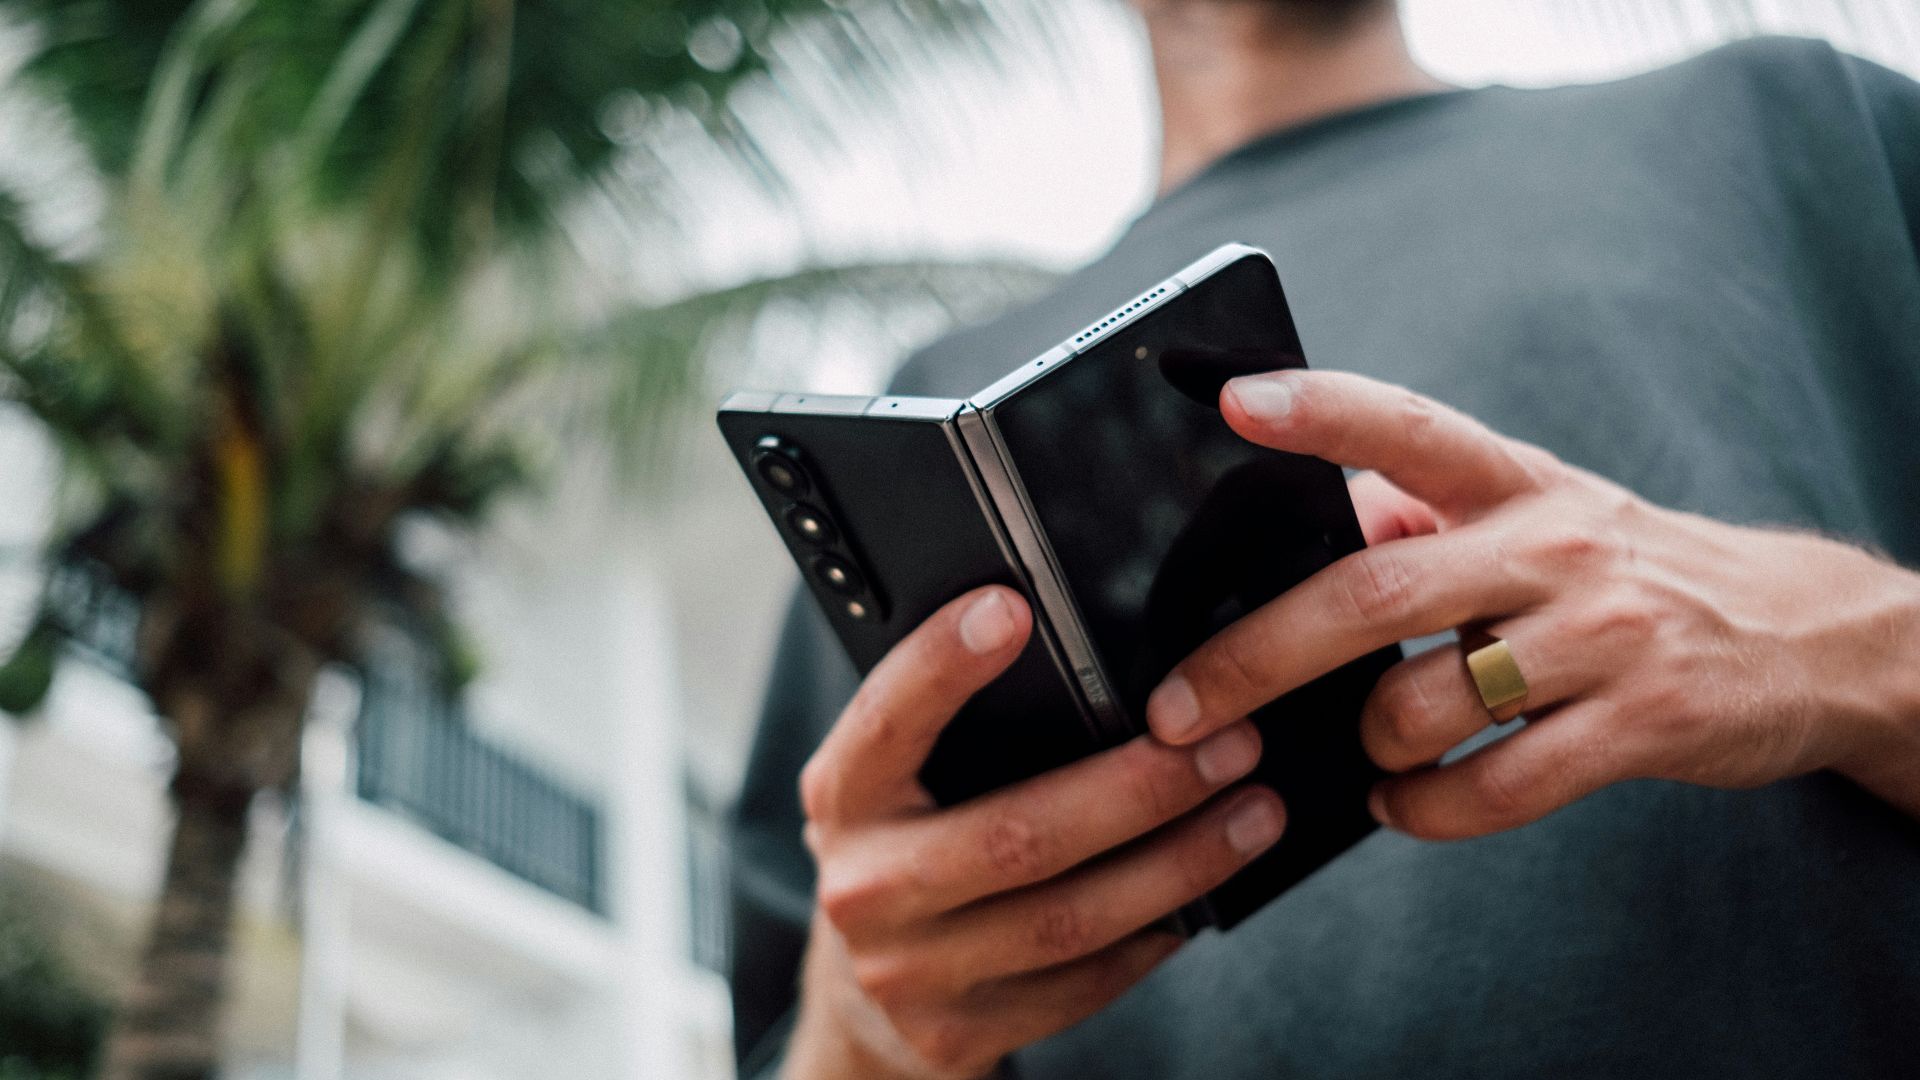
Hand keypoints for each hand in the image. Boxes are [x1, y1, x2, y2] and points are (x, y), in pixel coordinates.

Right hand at [787, 586, 1284, 1079]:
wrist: (864, 987)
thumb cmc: (908, 842)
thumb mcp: (901, 777)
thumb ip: (957, 726)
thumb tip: (1083, 655)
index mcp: (843, 795)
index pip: (886, 720)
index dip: (941, 666)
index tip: (1012, 608)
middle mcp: (863, 886)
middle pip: (1015, 836)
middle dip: (1140, 789)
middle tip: (1230, 744)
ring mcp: (908, 972)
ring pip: (1067, 920)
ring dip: (1179, 865)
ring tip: (1253, 813)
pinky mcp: (957, 1034)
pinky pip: (1082, 984)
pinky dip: (1153, 936)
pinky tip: (1203, 894)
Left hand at [1144, 369, 1919, 838]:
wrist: (1801, 636)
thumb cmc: (1623, 573)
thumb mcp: (1535, 515)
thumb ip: (1425, 516)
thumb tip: (1313, 523)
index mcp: (1516, 482)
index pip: (1407, 426)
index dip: (1319, 410)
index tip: (1233, 402)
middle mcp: (1554, 546)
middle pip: (1372, 593)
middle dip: (1256, 658)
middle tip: (1179, 709)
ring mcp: (1602, 637)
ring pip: (1425, 704)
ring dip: (1365, 744)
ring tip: (1359, 752)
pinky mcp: (1641, 725)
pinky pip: (1494, 789)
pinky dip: (1423, 809)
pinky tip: (1404, 802)